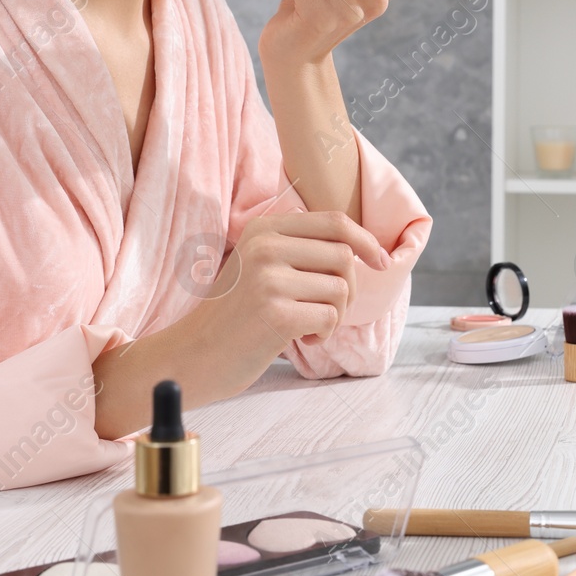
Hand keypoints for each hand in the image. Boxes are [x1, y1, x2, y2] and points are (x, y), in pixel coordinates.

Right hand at [175, 211, 389, 395]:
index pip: (334, 221)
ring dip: (336, 314)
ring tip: (309, 325)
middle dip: (349, 288)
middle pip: (344, 256)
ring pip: (341, 288)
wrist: (195, 353)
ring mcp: (268, 278)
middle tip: (328, 310)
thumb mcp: (259, 264)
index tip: (380, 262)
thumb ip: (298, 246)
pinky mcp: (275, 313)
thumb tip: (362, 246)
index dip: (366, 241)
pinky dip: (324, 333)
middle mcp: (265, 246)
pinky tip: (301, 338)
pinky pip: (330, 317)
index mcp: (264, 228)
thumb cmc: (237, 314)